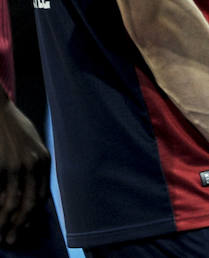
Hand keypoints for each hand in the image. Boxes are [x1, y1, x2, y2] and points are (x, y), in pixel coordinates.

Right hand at [0, 99, 47, 244]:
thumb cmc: (15, 129)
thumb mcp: (33, 145)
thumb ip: (35, 166)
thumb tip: (33, 190)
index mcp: (43, 160)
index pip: (42, 196)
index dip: (34, 216)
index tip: (27, 229)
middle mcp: (32, 165)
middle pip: (29, 203)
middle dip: (21, 225)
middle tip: (12, 240)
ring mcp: (14, 167)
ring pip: (11, 203)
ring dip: (5, 222)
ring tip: (0, 236)